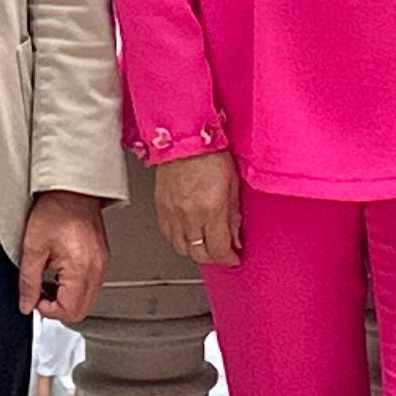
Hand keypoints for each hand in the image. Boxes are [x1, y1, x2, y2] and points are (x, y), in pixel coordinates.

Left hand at [19, 188, 112, 322]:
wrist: (73, 189)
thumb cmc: (56, 210)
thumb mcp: (33, 247)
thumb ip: (28, 281)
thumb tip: (26, 304)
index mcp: (81, 268)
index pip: (70, 311)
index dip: (48, 310)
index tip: (35, 299)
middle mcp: (97, 269)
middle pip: (81, 310)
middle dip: (58, 307)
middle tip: (40, 292)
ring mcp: (102, 264)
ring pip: (87, 299)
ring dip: (67, 297)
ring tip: (49, 280)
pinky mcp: (102, 259)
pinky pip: (91, 285)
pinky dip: (75, 286)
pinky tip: (60, 272)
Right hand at [149, 151, 244, 266]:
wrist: (183, 137)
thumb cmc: (210, 154)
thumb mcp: (233, 184)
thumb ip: (234, 215)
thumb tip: (235, 238)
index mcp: (211, 208)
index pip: (219, 250)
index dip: (229, 258)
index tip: (234, 257)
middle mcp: (189, 215)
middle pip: (200, 254)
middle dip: (214, 256)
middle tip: (222, 251)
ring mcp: (172, 213)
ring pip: (182, 249)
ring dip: (196, 250)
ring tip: (206, 242)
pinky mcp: (160, 208)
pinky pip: (168, 236)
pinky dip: (180, 240)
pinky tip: (188, 233)